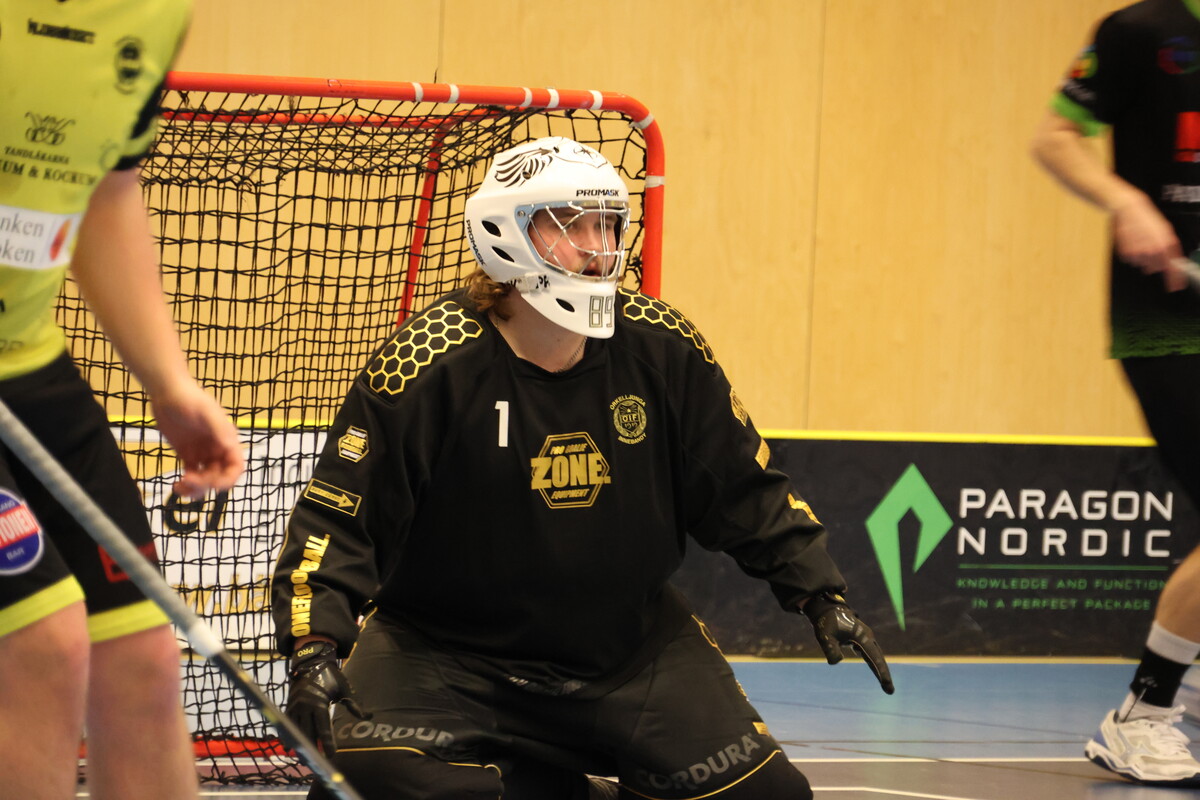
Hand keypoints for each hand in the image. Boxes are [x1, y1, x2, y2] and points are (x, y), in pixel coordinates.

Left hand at [150, 382, 243, 498]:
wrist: (166, 391)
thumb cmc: (189, 398)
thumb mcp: (206, 412)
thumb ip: (219, 429)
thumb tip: (231, 446)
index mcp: (227, 440)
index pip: (236, 466)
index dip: (229, 479)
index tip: (214, 485)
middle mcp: (217, 449)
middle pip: (219, 476)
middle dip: (206, 483)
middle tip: (188, 480)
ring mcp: (203, 453)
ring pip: (205, 479)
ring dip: (196, 488)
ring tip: (180, 486)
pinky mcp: (188, 454)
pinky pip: (191, 475)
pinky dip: (186, 484)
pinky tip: (177, 484)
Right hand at [285, 640, 369, 754]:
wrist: (311, 663)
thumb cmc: (331, 676)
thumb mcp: (344, 687)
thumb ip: (354, 703)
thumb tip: (368, 716)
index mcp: (319, 703)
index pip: (324, 729)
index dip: (328, 744)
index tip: (332, 756)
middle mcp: (304, 707)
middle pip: (308, 734)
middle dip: (314, 749)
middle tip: (319, 763)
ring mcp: (294, 707)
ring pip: (296, 732)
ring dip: (301, 746)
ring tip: (307, 759)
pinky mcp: (288, 707)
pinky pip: (287, 726)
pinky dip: (288, 737)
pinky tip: (292, 748)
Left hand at [802, 593, 894, 693]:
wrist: (827, 610)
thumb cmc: (826, 623)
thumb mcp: (825, 636)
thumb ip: (830, 649)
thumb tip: (836, 662)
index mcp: (861, 636)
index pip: (873, 657)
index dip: (880, 670)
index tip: (886, 683)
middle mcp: (867, 637)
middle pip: (879, 658)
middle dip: (884, 674)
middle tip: (890, 692)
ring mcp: (866, 638)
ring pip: (876, 657)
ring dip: (880, 670)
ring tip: (886, 687)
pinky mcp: (862, 640)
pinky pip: (870, 655)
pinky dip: (875, 665)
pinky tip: (878, 675)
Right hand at [1111, 195, 1186, 291]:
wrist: (1128, 210)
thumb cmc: (1145, 218)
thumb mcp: (1164, 230)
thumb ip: (1169, 247)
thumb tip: (1169, 263)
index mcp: (1166, 244)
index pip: (1173, 268)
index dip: (1175, 279)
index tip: (1175, 287)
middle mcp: (1154, 251)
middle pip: (1156, 268)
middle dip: (1154, 262)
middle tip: (1150, 249)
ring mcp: (1139, 253)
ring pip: (1143, 264)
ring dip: (1143, 256)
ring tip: (1140, 241)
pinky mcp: (1127, 254)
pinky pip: (1132, 260)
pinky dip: (1132, 253)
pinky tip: (1132, 241)